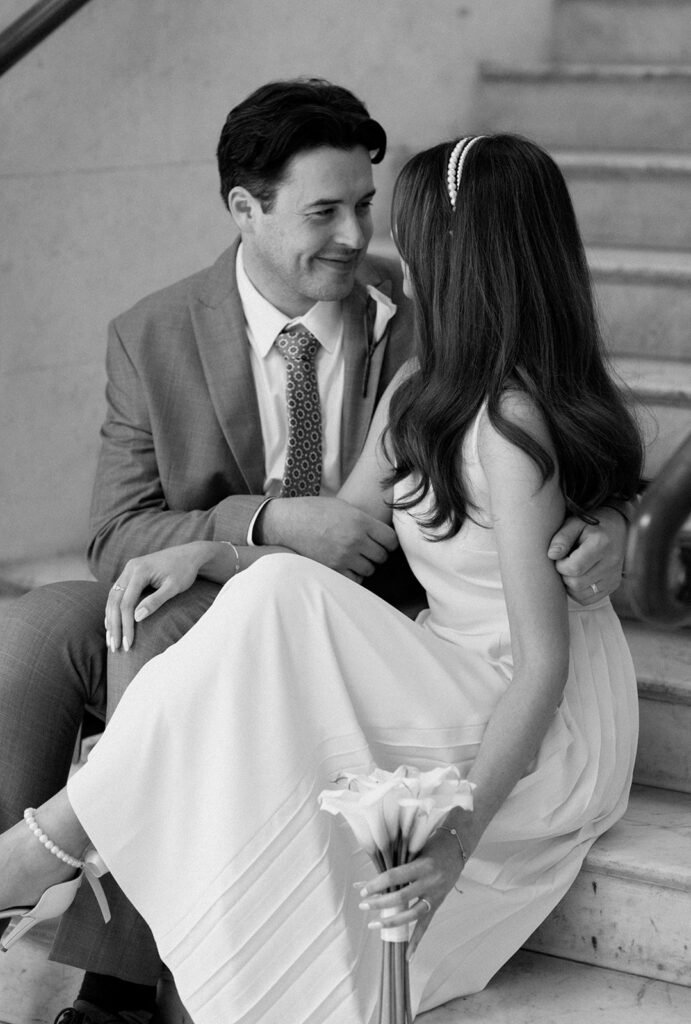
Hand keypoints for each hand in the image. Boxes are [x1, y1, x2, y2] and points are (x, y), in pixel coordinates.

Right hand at [105, 542, 211, 651]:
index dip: (125, 625)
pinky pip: (116, 593)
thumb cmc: (184, 571)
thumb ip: (156, 601)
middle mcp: (130, 568)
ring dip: (110, 619)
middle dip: (114, 626)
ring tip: (111, 640)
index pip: (126, 603)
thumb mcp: (174, 587)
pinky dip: (113, 610)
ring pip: (112, 597)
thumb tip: (137, 617)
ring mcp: (128, 570)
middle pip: (114, 601)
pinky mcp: (130, 574)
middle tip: (115, 647)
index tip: (128, 644)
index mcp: (140, 570)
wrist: (189, 554)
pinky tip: (111, 624)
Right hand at [255, 497, 397, 582]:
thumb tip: (381, 532)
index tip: (385, 542)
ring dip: (365, 564)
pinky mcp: (331, 569)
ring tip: (355, 557)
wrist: (285, 522)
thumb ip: (363, 520)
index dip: (389, 542)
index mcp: (360, 521)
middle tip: (368, 549)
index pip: (391, 539)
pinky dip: (353, 575)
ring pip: (369, 569)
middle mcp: (354, 540)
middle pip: (381, 556)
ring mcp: (343, 557)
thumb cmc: (313, 510)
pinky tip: (347, 566)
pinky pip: (355, 580)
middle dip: (377, 553)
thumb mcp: (342, 506)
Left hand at [357, 829, 463, 957]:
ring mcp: (435, 895)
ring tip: (374, 924)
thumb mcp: (414, 849)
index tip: (363, 890)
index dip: (377, 884)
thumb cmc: (432, 844)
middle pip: (401, 897)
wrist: (458, 847)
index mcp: (422, 865)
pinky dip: (416, 941)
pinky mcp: (438, 904)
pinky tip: (408, 956)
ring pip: (412, 914)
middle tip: (363, 905)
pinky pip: (426, 925)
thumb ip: (395, 863)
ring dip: (392, 921)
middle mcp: (430, 882)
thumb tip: (370, 874)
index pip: (395, 876)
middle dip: (379, 903)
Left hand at [548, 507, 627, 604]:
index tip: (560, 556)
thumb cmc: (589, 525)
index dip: (560, 565)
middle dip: (564, 575)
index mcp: (601, 544)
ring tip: (572, 569)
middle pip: (577, 584)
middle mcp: (611, 562)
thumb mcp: (574, 524)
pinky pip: (588, 599)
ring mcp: (614, 576)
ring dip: (569, 585)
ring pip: (581, 594)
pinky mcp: (613, 585)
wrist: (615, 527)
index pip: (574, 568)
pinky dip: (578, 592)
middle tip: (564, 563)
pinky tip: (578, 577)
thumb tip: (552, 555)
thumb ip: (561, 538)